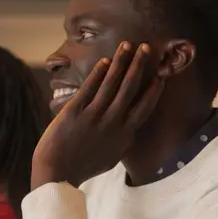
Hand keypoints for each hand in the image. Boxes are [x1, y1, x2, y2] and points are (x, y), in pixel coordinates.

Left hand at [32, 42, 164, 188]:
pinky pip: (90, 87)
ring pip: (112, 83)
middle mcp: (113, 123)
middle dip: (140, 65)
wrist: (57, 173)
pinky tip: (105, 60)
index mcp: (124, 135)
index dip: (153, 89)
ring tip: (128, 45)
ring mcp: (94, 116)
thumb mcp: (111, 158)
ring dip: (121, 61)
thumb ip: (123, 143)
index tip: (161, 75)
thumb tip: (131, 132)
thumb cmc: (83, 167)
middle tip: (146, 47)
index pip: (145, 107)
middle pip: (131, 88)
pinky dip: (99, 72)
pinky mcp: (75, 111)